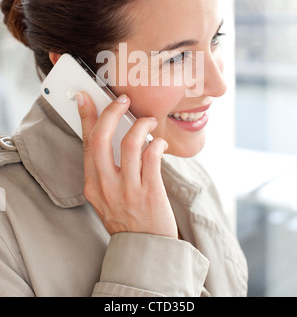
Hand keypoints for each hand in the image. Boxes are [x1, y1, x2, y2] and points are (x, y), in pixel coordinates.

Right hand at [76, 92, 177, 238]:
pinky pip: (152, 157)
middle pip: (102, 138)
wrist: (146, 249)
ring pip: (131, 143)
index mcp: (92, 184)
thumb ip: (105, 170)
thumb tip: (112, 134)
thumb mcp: (106, 197)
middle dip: (111, 112)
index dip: (86, 116)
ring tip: (149, 122)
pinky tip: (160, 144)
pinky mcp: (150, 192)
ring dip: (142, 125)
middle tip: (123, 100)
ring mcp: (128, 190)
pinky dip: (157, 144)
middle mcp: (106, 186)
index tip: (86, 97)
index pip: (86, 143)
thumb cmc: (127, 218)